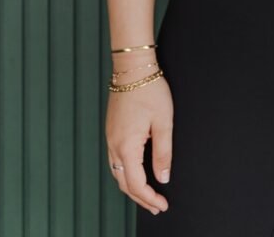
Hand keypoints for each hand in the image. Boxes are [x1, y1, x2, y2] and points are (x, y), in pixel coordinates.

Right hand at [105, 75, 173, 215]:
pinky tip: (136, 172)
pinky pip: (115, 160)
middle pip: (124, 183)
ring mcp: (110, 138)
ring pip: (117, 173)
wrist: (132, 67)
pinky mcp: (111, 130)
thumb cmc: (150, 90)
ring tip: (147, 194)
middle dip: (140, 197)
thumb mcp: (163, 122)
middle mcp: (114, 145)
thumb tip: (163, 177)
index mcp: (127, 146)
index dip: (149, 198)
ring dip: (131, 186)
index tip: (162, 204)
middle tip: (157, 205)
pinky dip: (125, 172)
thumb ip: (163, 153)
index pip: (136, 184)